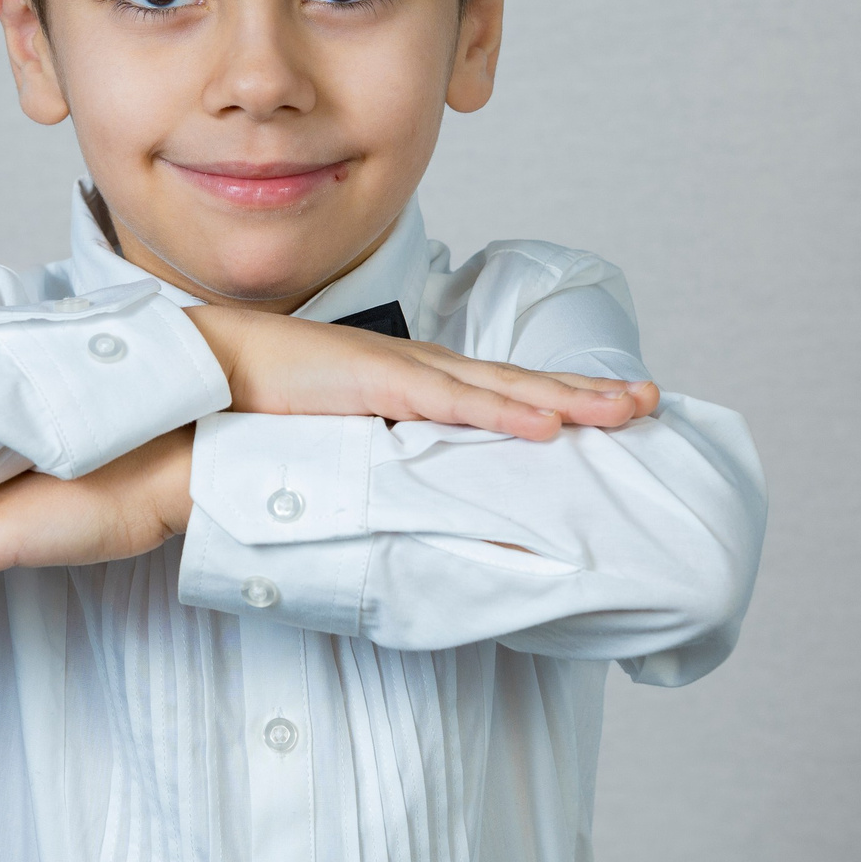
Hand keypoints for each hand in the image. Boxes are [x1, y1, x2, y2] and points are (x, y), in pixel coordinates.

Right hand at [186, 306, 657, 442]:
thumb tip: (420, 492)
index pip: (500, 389)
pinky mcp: (373, 386)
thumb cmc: (266, 402)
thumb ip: (384, 455)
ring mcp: (400, 373)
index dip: (558, 396)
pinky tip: (544, 425)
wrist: (208, 369)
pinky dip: (501, 413)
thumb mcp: (343, 435)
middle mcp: (419, 369)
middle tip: (652, 401)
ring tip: (623, 410)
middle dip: (587, 392)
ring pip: (501, 389)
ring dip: (565, 399)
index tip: (613, 407)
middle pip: (518, 382)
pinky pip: (450, 405)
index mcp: (413, 381)